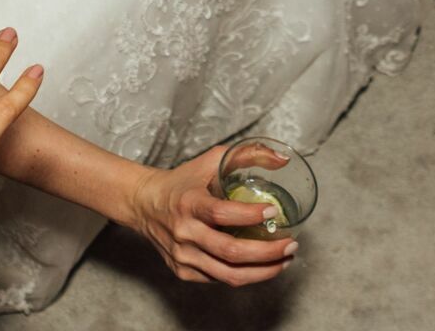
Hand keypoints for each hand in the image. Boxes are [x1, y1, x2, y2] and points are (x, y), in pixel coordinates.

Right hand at [123, 147, 295, 284]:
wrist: (144, 205)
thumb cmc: (183, 182)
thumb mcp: (211, 160)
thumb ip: (247, 155)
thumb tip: (283, 159)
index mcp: (189, 203)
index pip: (221, 213)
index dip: (249, 215)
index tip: (272, 211)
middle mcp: (184, 233)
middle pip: (230, 252)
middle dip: (267, 253)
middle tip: (290, 246)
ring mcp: (183, 256)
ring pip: (229, 274)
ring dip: (263, 271)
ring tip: (284, 261)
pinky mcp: (183, 271)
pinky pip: (220, 279)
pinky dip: (245, 275)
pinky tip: (261, 267)